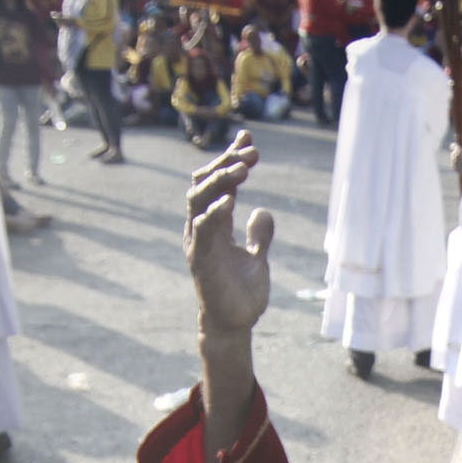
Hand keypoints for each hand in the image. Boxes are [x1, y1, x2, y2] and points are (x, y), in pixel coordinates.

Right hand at [187, 134, 273, 341]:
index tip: (249, 138)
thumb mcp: (257, 257)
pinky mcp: (200, 260)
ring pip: (199, 200)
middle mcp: (202, 228)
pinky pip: (202, 230)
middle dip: (227, 163)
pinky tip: (230, 201)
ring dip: (220, 181)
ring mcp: (198, 242)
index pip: (220, 183)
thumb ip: (260, 234)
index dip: (231, 159)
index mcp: (216, 224)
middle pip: (205, 183)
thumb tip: (263, 211)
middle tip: (252, 151)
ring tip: (243, 168)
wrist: (235, 324)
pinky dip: (214, 213)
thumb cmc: (241, 293)